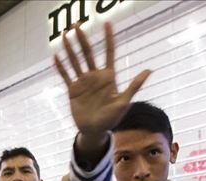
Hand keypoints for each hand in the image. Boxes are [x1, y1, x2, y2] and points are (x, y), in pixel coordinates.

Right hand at [54, 22, 150, 148]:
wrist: (95, 130)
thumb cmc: (112, 118)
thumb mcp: (124, 102)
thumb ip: (134, 85)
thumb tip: (150, 70)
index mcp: (108, 77)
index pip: (108, 53)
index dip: (108, 38)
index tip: (107, 24)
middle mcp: (95, 76)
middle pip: (88, 53)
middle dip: (82, 39)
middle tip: (76, 25)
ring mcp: (83, 82)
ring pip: (75, 61)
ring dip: (69, 49)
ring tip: (64, 35)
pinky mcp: (73, 90)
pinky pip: (66, 75)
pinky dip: (60, 66)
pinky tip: (55, 56)